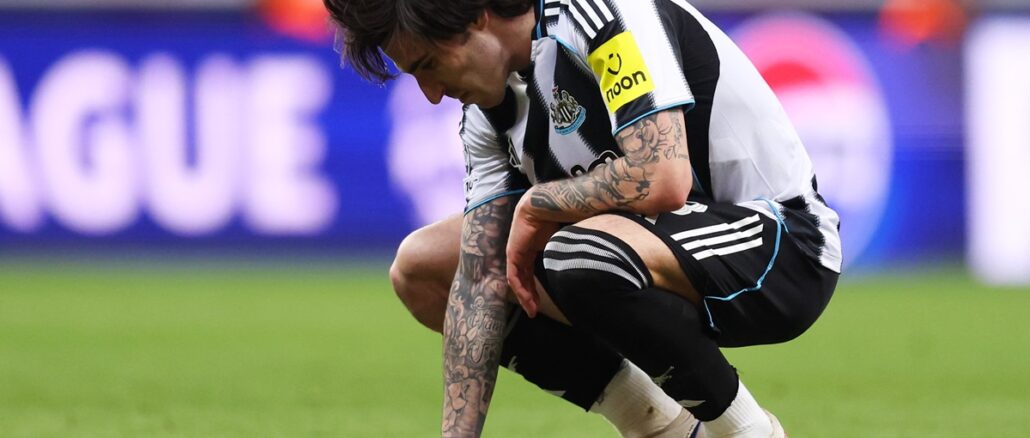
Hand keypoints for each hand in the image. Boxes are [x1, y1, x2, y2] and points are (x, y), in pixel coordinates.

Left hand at [506, 190, 559, 317]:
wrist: (543, 206)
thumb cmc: (556, 218)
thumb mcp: (561, 242)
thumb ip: (566, 253)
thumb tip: (584, 262)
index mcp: (533, 248)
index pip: (530, 273)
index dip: (535, 289)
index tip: (540, 303)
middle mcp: (522, 252)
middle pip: (523, 279)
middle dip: (529, 296)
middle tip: (534, 311)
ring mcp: (515, 253)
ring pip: (517, 281)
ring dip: (524, 296)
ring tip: (532, 311)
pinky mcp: (512, 253)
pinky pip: (514, 276)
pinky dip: (520, 289)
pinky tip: (527, 300)